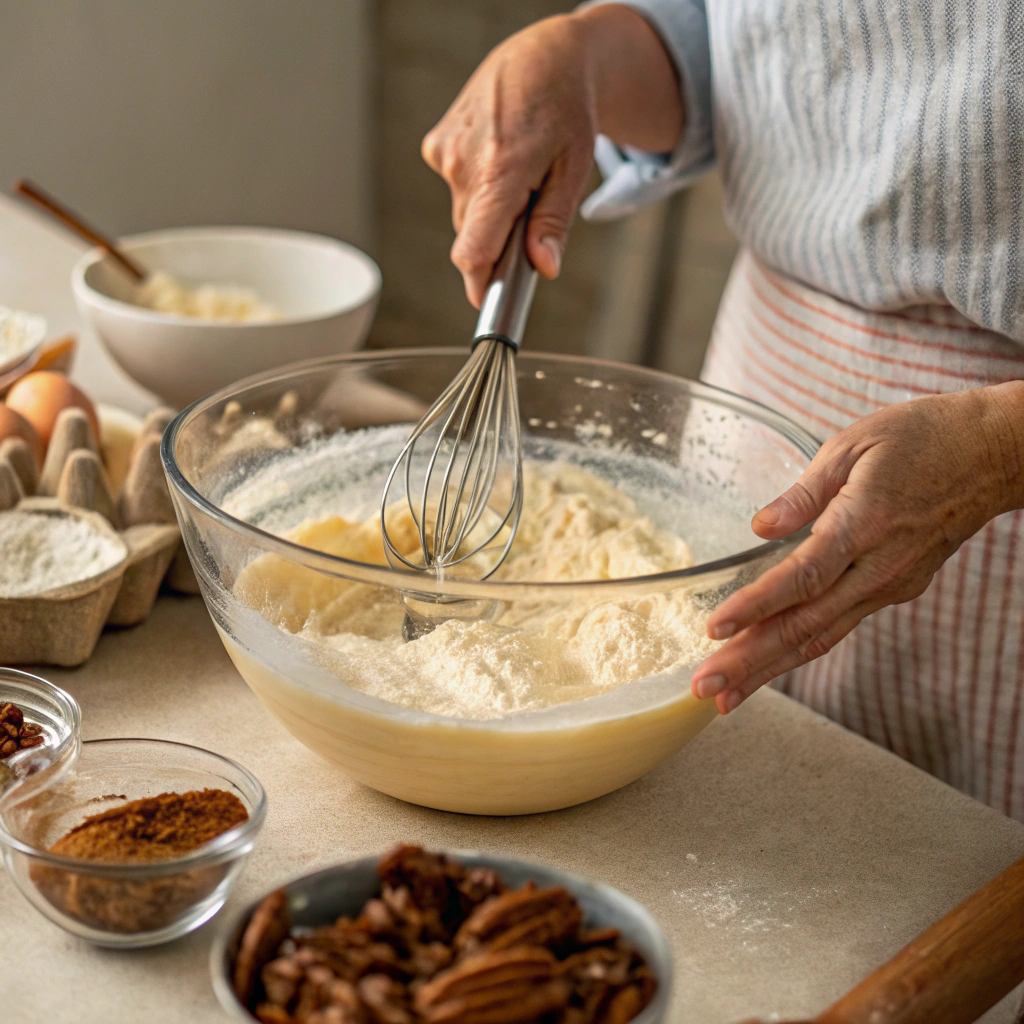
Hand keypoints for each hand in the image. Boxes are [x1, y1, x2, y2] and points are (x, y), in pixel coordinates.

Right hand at [421, 6, 683, 306]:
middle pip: (472, 237)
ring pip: (464, 215)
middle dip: (497, 242)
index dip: (478, 282)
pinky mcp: (436, 146)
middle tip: (529, 217)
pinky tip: (496, 157)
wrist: (541, 56)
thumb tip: (543, 268)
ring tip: (516, 177)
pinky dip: (475, 187)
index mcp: (501, 172)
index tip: (487, 300)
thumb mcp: (574, 169)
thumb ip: (554, 222)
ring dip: (487, 212)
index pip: (473, 249)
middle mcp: (464, 164)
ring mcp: (445, 154)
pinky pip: (456, 189)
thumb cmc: (565, 110)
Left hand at [690, 384, 1023, 713]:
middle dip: (750, 661)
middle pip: (806, 625)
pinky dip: (800, 649)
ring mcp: (891, 584)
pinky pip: (839, 625)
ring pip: (822, 637)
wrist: (993, 454)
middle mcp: (880, 567)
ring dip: (770, 669)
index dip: (756, 607)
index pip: (802, 577)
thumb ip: (803, 492)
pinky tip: (767, 662)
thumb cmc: (922, 438)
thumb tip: (760, 527)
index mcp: (865, 524)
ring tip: (725, 696)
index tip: (715, 629)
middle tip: (704, 688)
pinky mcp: (896, 589)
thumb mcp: (853, 445)